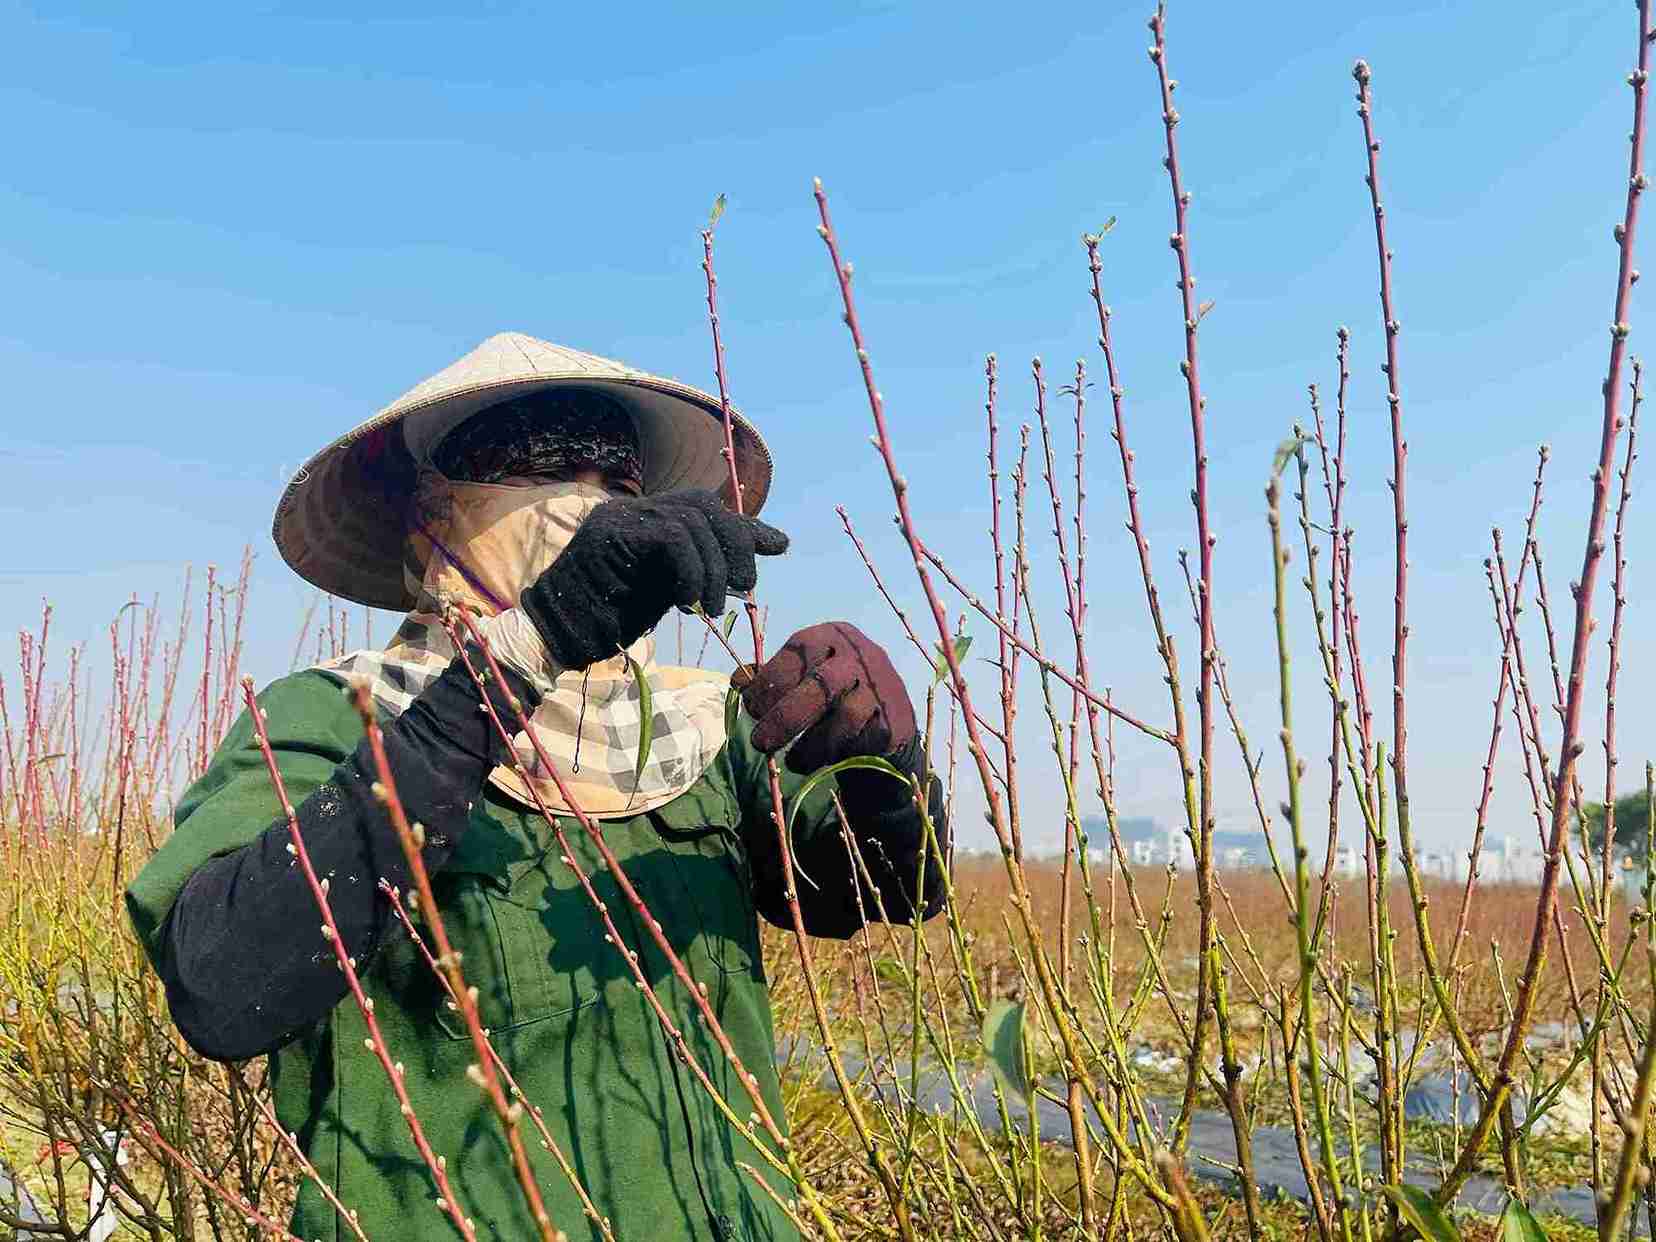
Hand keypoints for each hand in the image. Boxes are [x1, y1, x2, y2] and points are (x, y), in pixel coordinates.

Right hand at [520, 489, 788, 669]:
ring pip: (691, 521)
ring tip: (709, 605)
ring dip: (712, 567)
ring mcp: (620, 515)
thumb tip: (754, 562)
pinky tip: (687, 600)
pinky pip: (672, 537)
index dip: (743, 526)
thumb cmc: (610, 618)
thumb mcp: (669, 588)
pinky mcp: (613, 532)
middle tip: (742, 584)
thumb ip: (703, 569)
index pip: (704, 506)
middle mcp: (632, 508)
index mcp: (645, 517)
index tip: (777, 547)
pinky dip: (691, 570)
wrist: (559, 635)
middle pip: (702, 505)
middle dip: (735, 542)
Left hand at [740, 622, 916, 774]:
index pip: (798, 651)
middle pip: (821, 684)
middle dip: (785, 717)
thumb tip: (737, 681)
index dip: (769, 681)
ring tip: (792, 761)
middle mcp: (860, 655)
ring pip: (845, 717)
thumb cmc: (831, 690)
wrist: (885, 712)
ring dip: (811, 745)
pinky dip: (838, 754)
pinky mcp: (896, 719)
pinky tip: (822, 759)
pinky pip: (863, 741)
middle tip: (760, 743)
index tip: (751, 708)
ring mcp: (882, 687)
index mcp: (832, 636)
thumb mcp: (802, 674)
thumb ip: (771, 676)